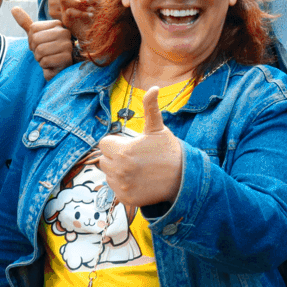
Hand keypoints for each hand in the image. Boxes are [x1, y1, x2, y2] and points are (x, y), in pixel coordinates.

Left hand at [11, 7, 75, 79]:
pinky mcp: (67, 58)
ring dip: (39, 58)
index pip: (33, 29)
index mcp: (57, 24)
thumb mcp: (35, 35)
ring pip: (40, 51)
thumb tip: (14, 8)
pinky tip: (51, 65)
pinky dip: (44, 65)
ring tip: (48, 58)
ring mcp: (68, 45)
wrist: (57, 68)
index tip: (41, 44)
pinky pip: (45, 61)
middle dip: (35, 50)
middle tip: (44, 53)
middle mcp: (64, 32)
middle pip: (35, 39)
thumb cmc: (47, 50)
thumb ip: (25, 22)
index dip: (31, 39)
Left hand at [100, 86, 183, 206]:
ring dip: (118, 171)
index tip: (130, 145)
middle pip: (104, 160)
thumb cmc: (169, 151)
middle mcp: (119, 170)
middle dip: (116, 157)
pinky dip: (123, 185)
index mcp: (122, 151)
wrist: (182, 178)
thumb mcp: (158, 129)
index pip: (104, 144)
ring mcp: (121, 186)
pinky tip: (138, 180)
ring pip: (109, 174)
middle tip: (135, 157)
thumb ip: (150, 108)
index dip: (116, 143)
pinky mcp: (125, 198)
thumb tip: (154, 88)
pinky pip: (115, 188)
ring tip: (137, 169)